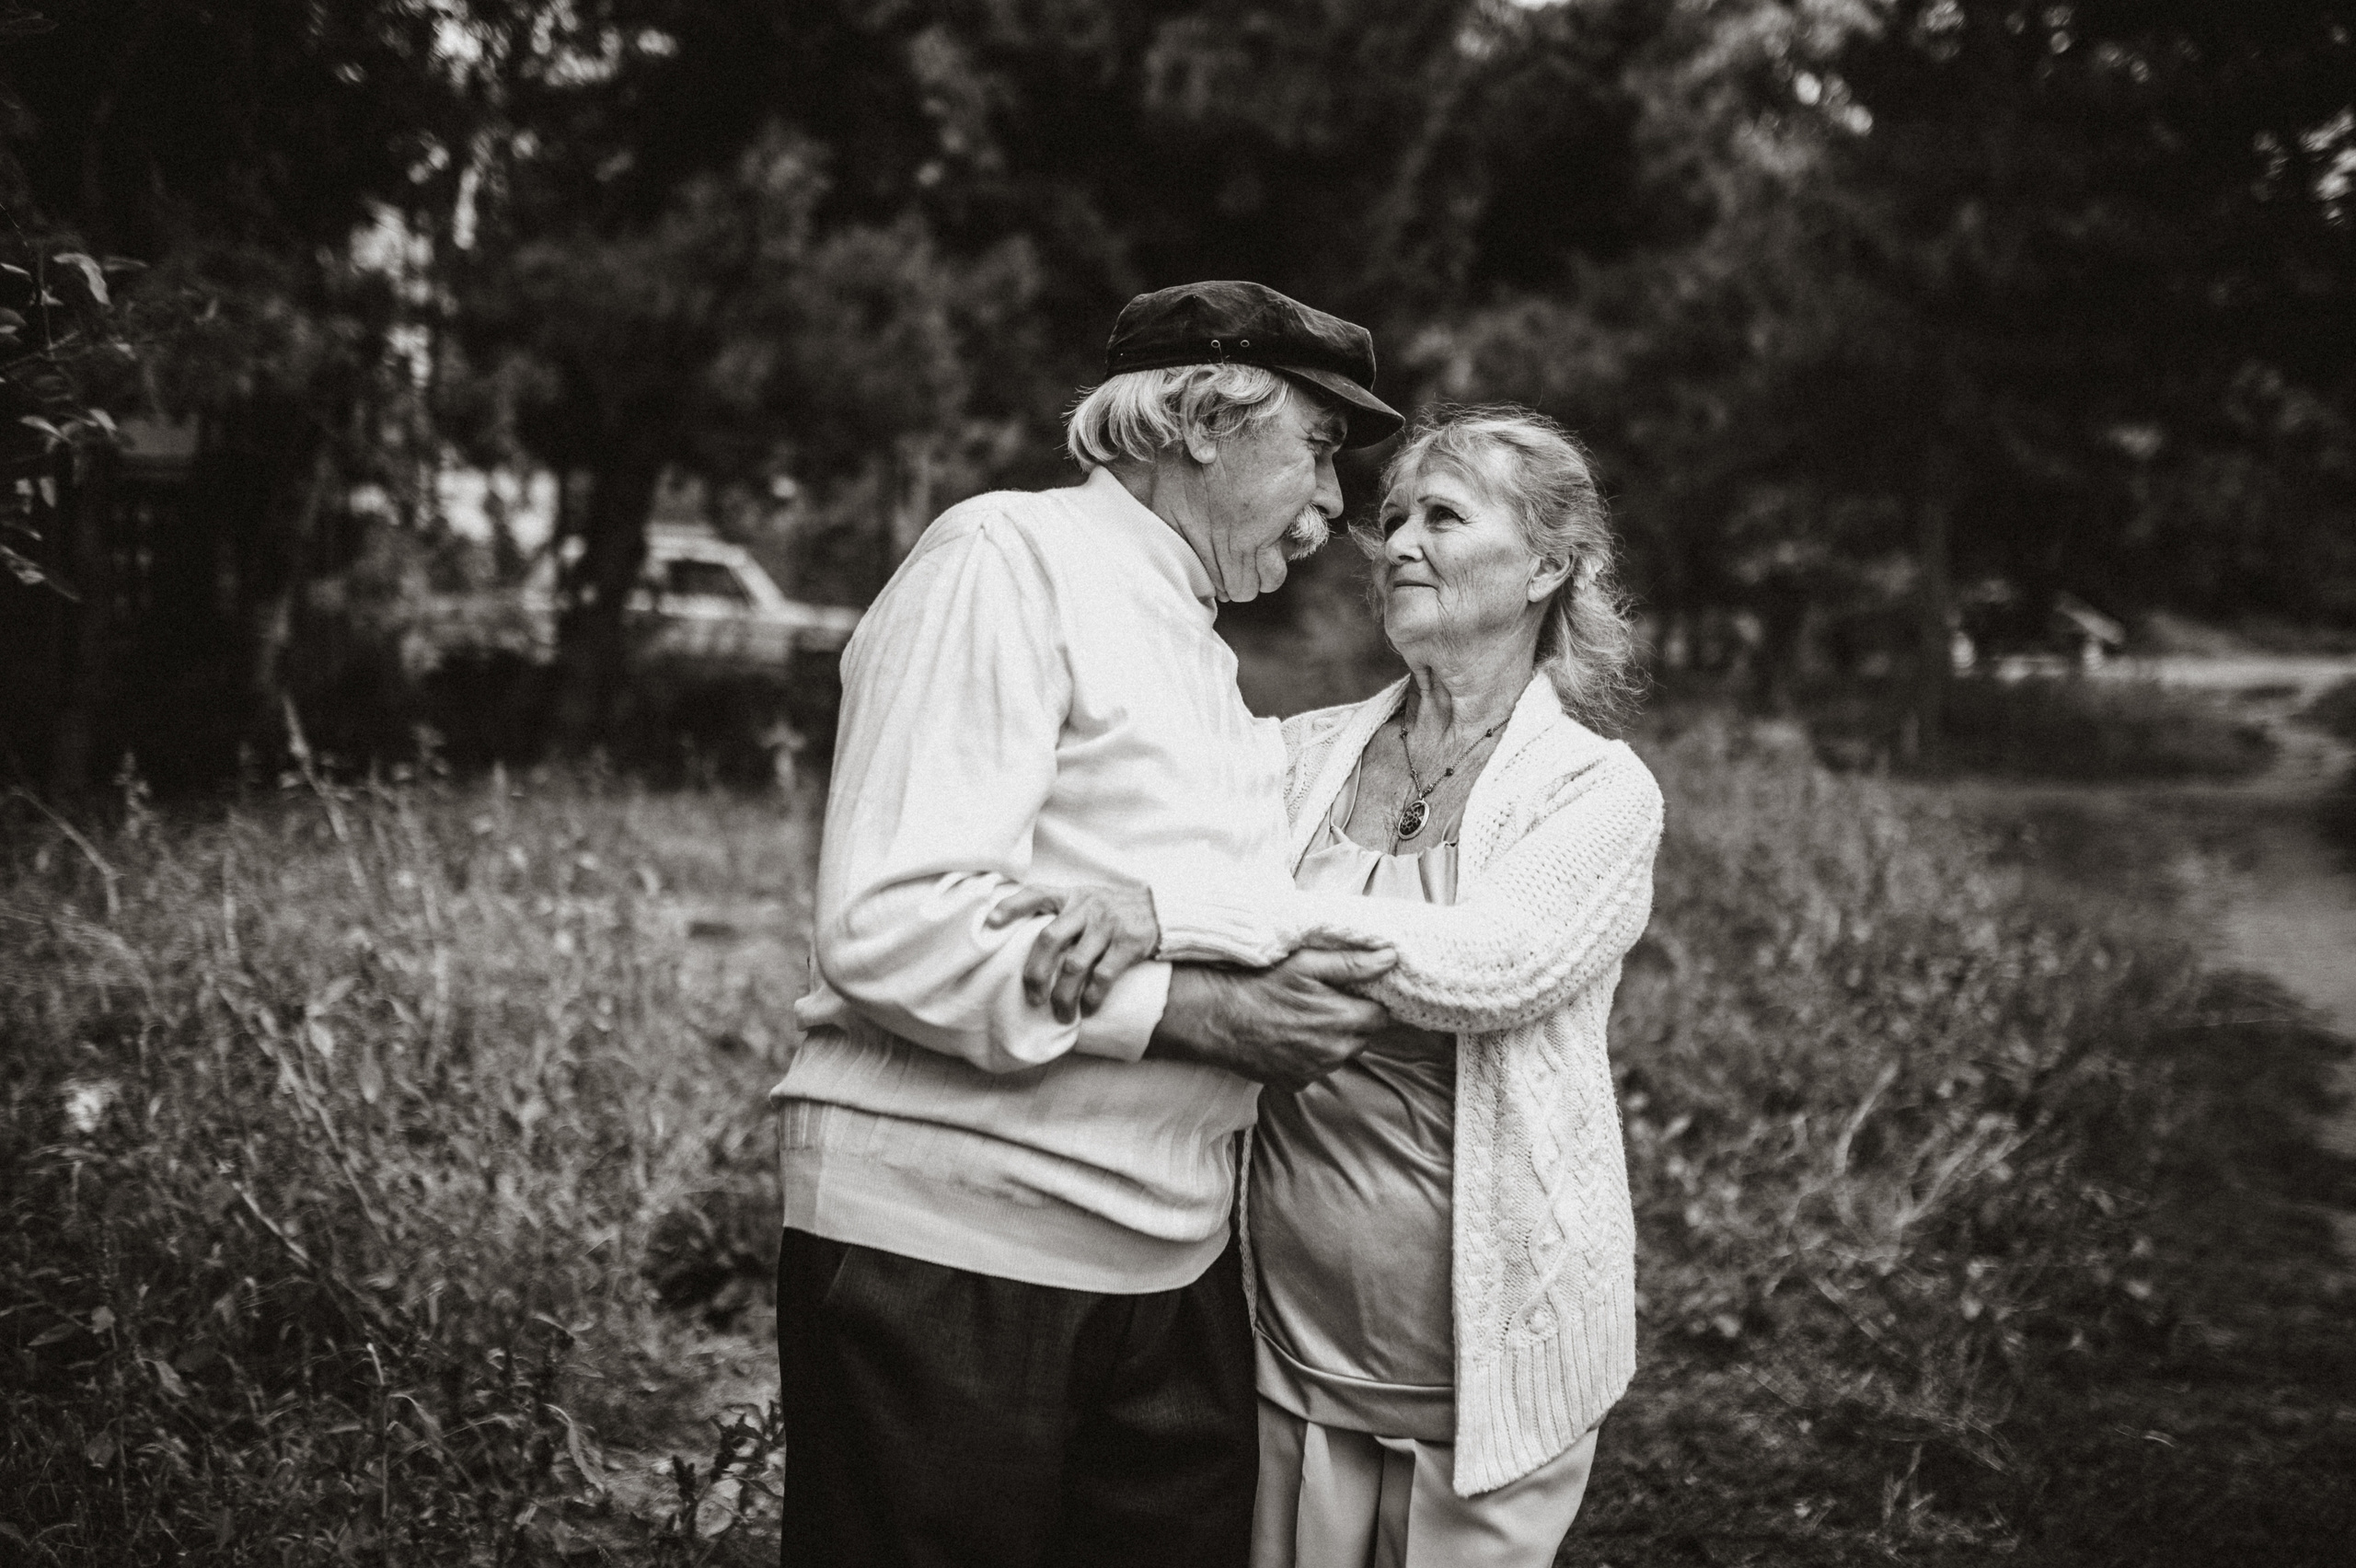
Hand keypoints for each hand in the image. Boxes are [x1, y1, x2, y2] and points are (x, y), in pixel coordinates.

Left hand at [986, 881, 1160, 1022]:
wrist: (1160, 909)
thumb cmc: (1110, 911)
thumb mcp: (1085, 900)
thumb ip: (1059, 913)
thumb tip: (1021, 942)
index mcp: (1071, 897)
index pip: (1036, 894)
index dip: (1011, 907)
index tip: (989, 923)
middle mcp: (1086, 908)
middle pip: (1050, 939)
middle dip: (1036, 972)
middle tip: (1032, 998)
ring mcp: (1107, 925)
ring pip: (1075, 965)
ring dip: (1064, 995)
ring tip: (1061, 1014)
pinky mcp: (1128, 944)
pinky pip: (1104, 976)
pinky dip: (1093, 997)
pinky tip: (1088, 1008)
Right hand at [1147, 949, 1397, 1091]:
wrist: (1219, 1019)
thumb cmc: (1261, 986)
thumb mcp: (1306, 964)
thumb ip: (1353, 963)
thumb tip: (1390, 958)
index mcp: (1343, 1019)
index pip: (1381, 1017)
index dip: (1369, 1003)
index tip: (1352, 994)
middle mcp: (1335, 1051)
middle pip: (1362, 1038)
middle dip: (1351, 1021)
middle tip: (1324, 1002)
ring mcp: (1315, 1071)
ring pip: (1340, 1055)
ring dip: (1331, 1040)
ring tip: (1302, 1019)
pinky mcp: (1295, 1082)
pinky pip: (1315, 1070)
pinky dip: (1309, 1057)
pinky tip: (1288, 1039)